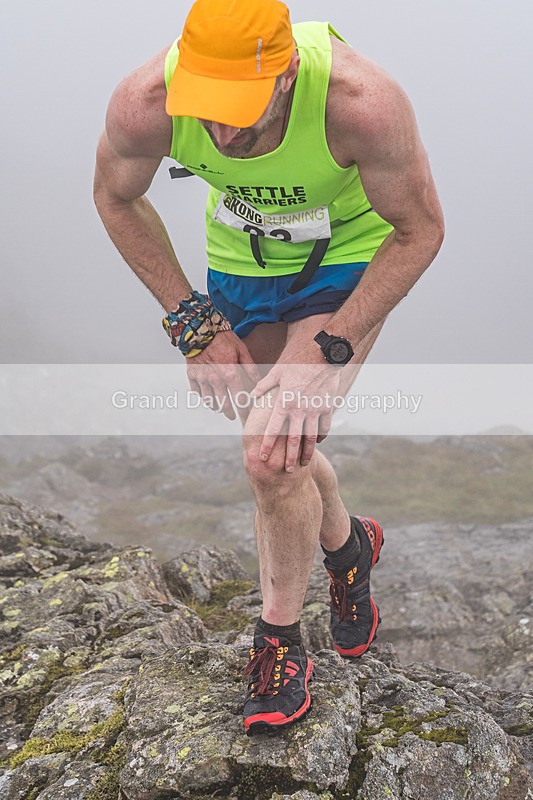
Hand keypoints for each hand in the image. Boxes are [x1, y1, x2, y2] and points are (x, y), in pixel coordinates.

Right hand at [186, 330, 261, 420]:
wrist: (199, 328)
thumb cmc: (222, 337)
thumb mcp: (241, 350)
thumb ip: (251, 368)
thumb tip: (259, 381)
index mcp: (230, 374)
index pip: (239, 399)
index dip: (244, 409)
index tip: (247, 413)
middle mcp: (215, 380)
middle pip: (224, 405)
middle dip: (230, 413)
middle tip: (233, 415)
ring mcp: (202, 379)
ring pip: (209, 401)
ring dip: (216, 406)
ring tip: (221, 407)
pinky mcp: (192, 376)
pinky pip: (197, 392)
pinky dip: (203, 396)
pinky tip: (208, 396)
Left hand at [250, 343, 342, 469]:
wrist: (324, 353)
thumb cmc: (297, 360)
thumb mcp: (277, 371)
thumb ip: (264, 386)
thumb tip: (252, 396)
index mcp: (284, 403)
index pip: (273, 430)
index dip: (268, 445)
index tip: (263, 457)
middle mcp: (300, 410)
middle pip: (294, 440)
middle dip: (290, 458)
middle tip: (288, 471)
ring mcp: (316, 410)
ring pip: (312, 437)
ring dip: (307, 452)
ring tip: (304, 463)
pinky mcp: (328, 406)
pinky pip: (325, 426)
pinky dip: (321, 436)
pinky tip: (318, 442)